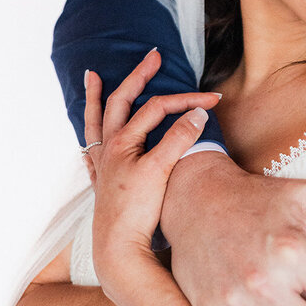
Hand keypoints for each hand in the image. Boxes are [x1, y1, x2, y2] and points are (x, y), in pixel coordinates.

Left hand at [83, 51, 222, 289]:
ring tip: (93, 76)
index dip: (187, 101)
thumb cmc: (137, 210)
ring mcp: (104, 164)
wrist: (119, 248)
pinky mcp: (103, 180)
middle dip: (138, 77)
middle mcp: (109, 148)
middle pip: (121, 101)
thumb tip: (198, 114)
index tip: (214, 101)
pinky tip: (93, 132)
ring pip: (97, 120)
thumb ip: (179, 138)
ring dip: (96, 96)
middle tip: (153, 57)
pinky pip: (92, 148)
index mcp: (122, 141)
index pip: (158, 108)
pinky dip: (93, 132)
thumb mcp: (161, 170)